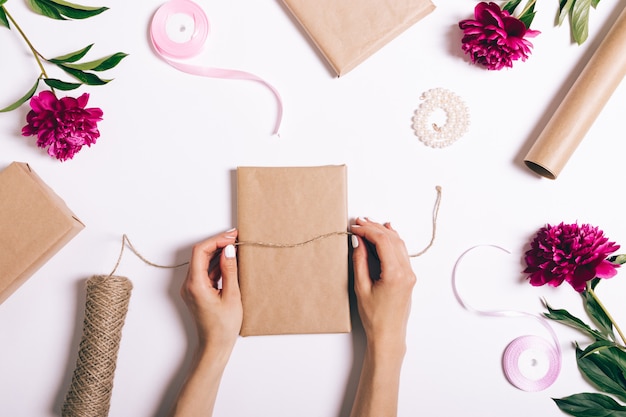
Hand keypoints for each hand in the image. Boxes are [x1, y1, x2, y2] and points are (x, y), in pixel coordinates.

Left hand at [173, 230, 240, 416]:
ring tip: (235, 247)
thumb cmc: (223, 326)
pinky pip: (204, 271)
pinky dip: (216, 264)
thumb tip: (228, 250)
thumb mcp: (232, 296)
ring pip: (202, 262)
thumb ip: (229, 271)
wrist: (215, 346)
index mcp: (195, 285)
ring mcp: (191, 288)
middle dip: (217, 243)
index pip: (201, 251)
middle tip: (236, 238)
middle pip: (200, 254)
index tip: (232, 236)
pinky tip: (229, 262)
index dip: (216, 240)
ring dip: (218, 253)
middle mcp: (189, 284)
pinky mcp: (196, 291)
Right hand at [350, 218, 415, 352]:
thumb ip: (360, 261)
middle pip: (392, 239)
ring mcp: (410, 273)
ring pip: (398, 243)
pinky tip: (386, 232)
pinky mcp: (409, 276)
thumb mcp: (361, 287)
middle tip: (359, 222)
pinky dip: (392, 240)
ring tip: (368, 224)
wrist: (388, 334)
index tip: (354, 227)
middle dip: (374, 227)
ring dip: (383, 232)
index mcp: (395, 274)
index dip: (367, 230)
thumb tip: (358, 241)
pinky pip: (401, 252)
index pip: (382, 241)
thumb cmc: (374, 316)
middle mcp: (406, 271)